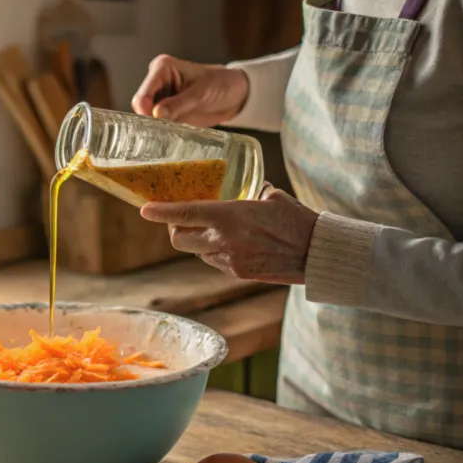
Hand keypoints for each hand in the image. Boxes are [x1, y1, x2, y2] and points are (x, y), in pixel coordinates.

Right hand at [131, 54, 249, 127]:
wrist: (233, 95)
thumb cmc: (220, 84)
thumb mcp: (201, 93)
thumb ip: (178, 104)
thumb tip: (156, 114)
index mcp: (162, 68)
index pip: (143, 92)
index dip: (145, 109)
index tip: (155, 122)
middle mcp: (157, 82)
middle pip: (141, 106)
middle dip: (150, 119)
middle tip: (166, 129)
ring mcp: (160, 98)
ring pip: (146, 117)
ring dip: (156, 126)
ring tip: (174, 129)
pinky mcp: (165, 112)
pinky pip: (157, 124)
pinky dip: (163, 130)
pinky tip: (174, 132)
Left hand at [139, 185, 318, 283]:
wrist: (318, 254)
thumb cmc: (298, 220)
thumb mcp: (271, 197)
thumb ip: (249, 193)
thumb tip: (242, 189)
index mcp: (230, 216)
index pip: (184, 213)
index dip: (160, 212)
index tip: (145, 209)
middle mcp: (224, 240)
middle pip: (179, 238)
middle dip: (173, 229)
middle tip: (179, 219)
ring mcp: (229, 260)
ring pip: (197, 251)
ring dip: (197, 241)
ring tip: (212, 230)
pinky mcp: (238, 273)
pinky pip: (215, 261)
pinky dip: (215, 252)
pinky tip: (231, 244)